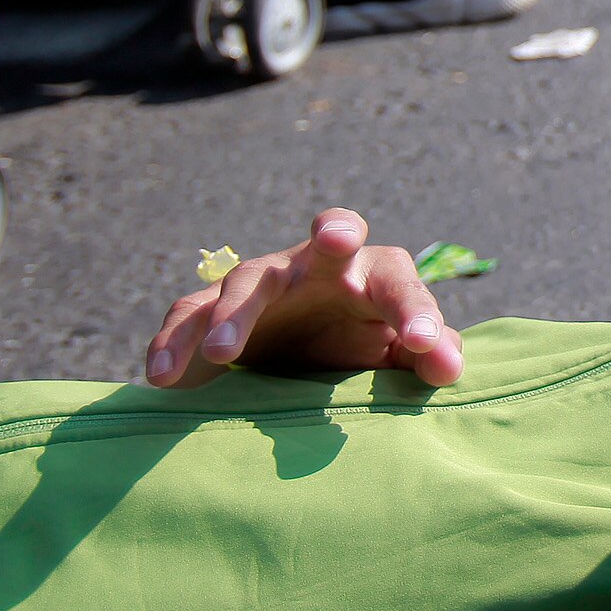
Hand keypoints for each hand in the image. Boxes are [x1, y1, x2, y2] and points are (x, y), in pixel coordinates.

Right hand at [143, 210, 464, 388]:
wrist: (293, 351)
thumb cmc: (359, 342)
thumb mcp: (394, 351)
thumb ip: (425, 353)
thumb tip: (449, 368)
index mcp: (373, 274)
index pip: (402, 282)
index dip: (417, 311)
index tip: (424, 345)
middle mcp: (319, 264)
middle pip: (328, 239)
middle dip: (333, 233)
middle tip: (335, 238)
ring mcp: (263, 281)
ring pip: (248, 281)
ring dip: (233, 315)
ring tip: (221, 355)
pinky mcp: (211, 308)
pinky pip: (187, 315)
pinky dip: (173, 343)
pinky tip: (161, 377)